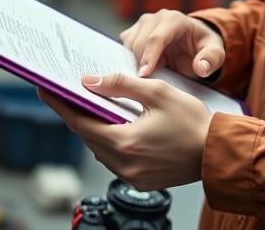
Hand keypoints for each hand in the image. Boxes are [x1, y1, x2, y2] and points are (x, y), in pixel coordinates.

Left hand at [39, 73, 214, 190]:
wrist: (219, 153)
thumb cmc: (193, 122)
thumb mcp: (157, 92)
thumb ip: (121, 85)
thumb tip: (90, 81)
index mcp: (124, 142)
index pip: (79, 121)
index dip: (60, 104)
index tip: (45, 89)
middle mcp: (123, 164)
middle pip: (87, 135)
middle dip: (75, 113)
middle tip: (63, 93)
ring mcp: (132, 176)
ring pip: (100, 148)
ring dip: (93, 127)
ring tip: (88, 105)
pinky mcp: (141, 181)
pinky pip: (115, 159)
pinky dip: (109, 140)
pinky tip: (114, 125)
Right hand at [120, 9, 224, 78]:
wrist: (193, 42)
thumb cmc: (203, 47)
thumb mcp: (215, 53)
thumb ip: (211, 59)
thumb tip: (201, 68)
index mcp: (174, 20)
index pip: (156, 38)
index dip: (149, 57)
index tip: (144, 75)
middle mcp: (156, 18)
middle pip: (139, 42)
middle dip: (140, 64)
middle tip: (146, 84)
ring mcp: (142, 24)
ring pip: (128, 45)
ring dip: (133, 63)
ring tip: (146, 78)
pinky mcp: (133, 32)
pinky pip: (123, 47)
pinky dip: (127, 60)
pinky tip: (137, 72)